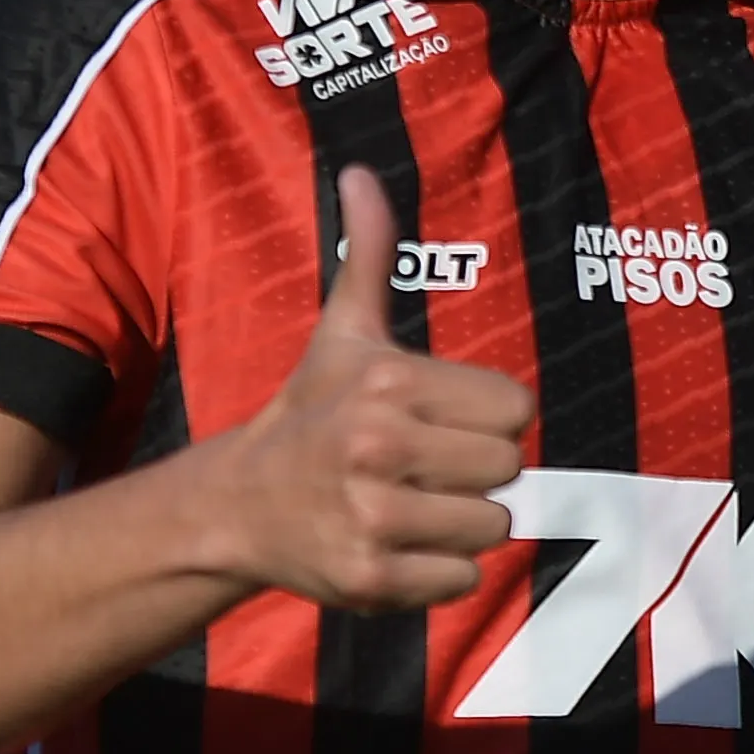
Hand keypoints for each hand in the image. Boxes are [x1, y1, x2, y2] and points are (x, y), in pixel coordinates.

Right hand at [195, 165, 533, 610]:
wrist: (237, 505)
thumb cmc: (311, 411)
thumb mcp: (344, 332)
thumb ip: (368, 254)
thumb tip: (360, 173)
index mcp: (388, 383)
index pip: (516, 410)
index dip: (487, 418)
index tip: (442, 420)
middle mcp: (378, 448)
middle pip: (510, 470)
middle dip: (476, 471)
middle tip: (424, 465)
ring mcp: (372, 519)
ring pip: (493, 527)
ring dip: (462, 522)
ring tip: (410, 504)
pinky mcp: (370, 580)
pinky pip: (462, 580)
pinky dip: (440, 571)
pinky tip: (396, 544)